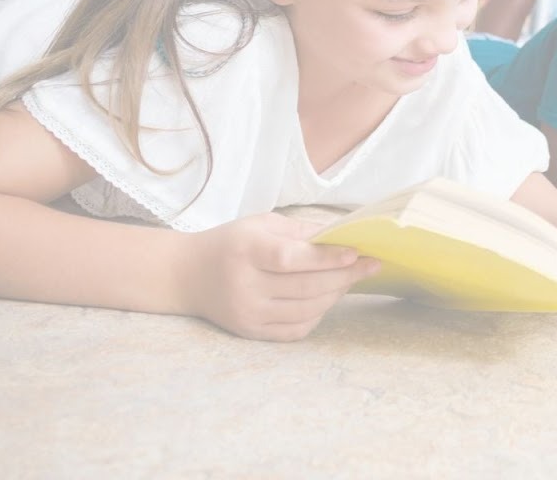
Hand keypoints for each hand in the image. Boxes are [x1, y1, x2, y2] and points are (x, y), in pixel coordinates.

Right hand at [179, 213, 380, 341]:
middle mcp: (245, 285)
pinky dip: (318, 315)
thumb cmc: (230, 243)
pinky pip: (295, 330)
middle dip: (344, 276)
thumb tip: (342, 236)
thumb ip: (300, 231)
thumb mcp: (260, 225)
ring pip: (305, 309)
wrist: (187, 275)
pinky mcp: (250, 332)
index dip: (327, 258)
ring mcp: (248, 313)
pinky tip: (326, 299)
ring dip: (335, 295)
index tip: (356, 253)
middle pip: (305, 287)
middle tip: (370, 266)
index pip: (292, 259)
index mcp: (246, 250)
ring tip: (350, 279)